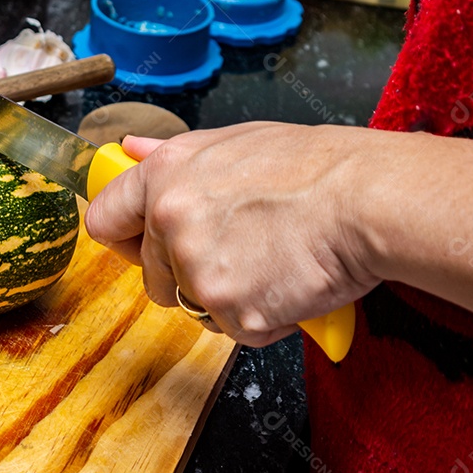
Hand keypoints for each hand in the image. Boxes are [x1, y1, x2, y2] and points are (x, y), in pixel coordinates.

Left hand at [84, 123, 379, 347]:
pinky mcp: (232, 312)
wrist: (367, 200)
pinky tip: (291, 283)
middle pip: (152, 279)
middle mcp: (169, 222)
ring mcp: (197, 270)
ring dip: (229, 298)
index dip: (125, 240)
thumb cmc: (315, 168)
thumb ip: (175, 155)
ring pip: (196, 307)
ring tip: (274, 261)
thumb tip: (132, 150)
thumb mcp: (235, 142)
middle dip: (189, 277)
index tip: (143, 246)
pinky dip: (265, 317)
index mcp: (165, 176)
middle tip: (243, 254)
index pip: (105, 220)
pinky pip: (238, 330)